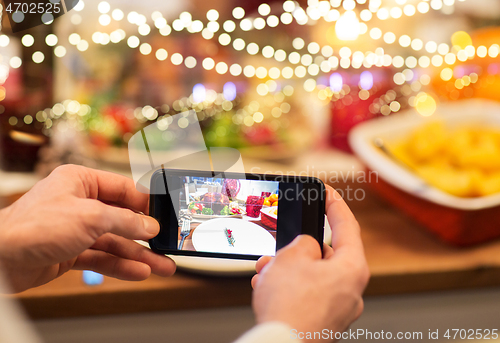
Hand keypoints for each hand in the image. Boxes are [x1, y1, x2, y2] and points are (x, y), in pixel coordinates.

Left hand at [0, 165, 175, 292]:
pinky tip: (138, 272)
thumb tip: (149, 226)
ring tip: (162, 266)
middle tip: (167, 244)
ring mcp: (75, 229)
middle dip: (146, 235)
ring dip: (138, 255)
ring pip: (114, 242)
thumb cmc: (33, 227)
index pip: (123, 189)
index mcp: (81, 182)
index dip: (146, 204)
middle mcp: (79, 203)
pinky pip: (102, 257)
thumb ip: (125, 221)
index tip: (165, 215)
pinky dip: (120, 265)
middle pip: (121, 219)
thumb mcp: (90, 217)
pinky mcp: (70, 252)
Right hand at [251, 185, 369, 341]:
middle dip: (297, 249)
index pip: (347, 226)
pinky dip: (289, 289)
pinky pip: (306, 296)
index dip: (335, 205)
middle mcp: (351, 290)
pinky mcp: (323, 322)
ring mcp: (338, 309)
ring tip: (266, 271)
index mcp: (352, 269)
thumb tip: (306, 248)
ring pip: (312, 277)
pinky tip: (269, 289)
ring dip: (287, 270)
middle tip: (279, 248)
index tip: (327, 192)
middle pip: (325, 255)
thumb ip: (302, 243)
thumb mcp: (291, 257)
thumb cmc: (291, 306)